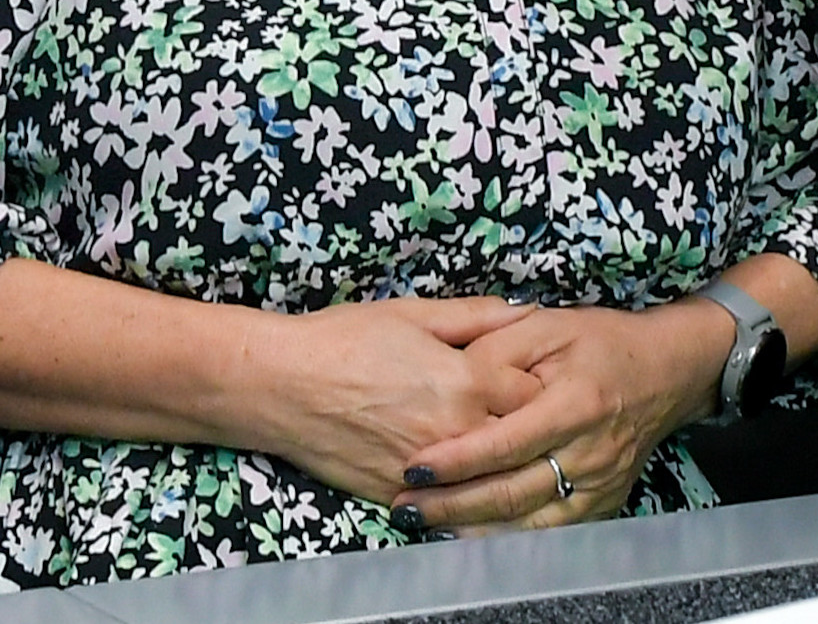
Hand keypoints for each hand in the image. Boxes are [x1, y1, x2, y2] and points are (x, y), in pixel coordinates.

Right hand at [241, 297, 541, 504]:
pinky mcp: (403, 497)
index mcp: (469, 380)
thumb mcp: (413, 313)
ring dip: (502, 469)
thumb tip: (527, 311)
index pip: (537, 394)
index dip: (537, 387)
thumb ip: (477, 315)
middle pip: (524, 442)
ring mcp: (433, 472)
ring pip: (492, 481)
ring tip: (501, 456)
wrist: (279, 385)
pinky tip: (463, 484)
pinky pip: (451, 506)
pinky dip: (462, 496)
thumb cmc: (343, 340)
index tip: (532, 383)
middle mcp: (459, 431)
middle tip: (522, 421)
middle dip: (529, 432)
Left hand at [393, 301, 735, 534]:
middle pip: (514, 492)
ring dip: (475, 527)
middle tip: (406, 506)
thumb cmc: (599, 342)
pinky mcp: (605, 501)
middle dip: (453, 504)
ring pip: (531, 521)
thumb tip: (447, 379)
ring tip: (426, 524)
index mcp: (576, 403)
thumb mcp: (545, 325)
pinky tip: (472, 531)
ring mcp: (601, 483)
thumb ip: (493, 349)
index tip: (414, 466)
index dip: (458, 460)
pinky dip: (509, 535)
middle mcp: (592, 451)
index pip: (507, 443)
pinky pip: (551, 530)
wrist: (665, 370)